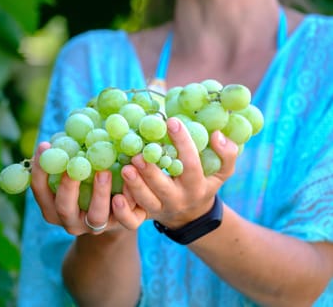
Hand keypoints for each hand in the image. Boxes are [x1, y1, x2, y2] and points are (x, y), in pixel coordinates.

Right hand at [30, 142, 146, 234]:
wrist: (117, 205)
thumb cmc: (87, 177)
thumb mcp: (75, 167)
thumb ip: (68, 153)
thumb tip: (70, 121)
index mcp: (53, 206)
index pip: (40, 190)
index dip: (40, 170)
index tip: (44, 145)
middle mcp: (71, 220)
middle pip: (64, 208)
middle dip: (68, 187)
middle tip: (73, 167)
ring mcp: (96, 226)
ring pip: (96, 216)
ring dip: (99, 193)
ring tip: (105, 171)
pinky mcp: (121, 226)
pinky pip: (125, 219)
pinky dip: (127, 203)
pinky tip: (129, 185)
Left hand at [122, 117, 238, 228]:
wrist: (190, 217)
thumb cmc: (204, 184)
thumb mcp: (221, 173)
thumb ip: (226, 154)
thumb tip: (216, 135)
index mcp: (196, 186)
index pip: (190, 164)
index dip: (182, 143)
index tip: (172, 121)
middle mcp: (177, 199)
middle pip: (163, 187)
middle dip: (150, 171)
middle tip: (138, 154)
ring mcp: (160, 209)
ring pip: (146, 202)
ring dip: (134, 186)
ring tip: (125, 168)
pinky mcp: (144, 217)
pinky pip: (133, 219)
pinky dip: (123, 209)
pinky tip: (115, 196)